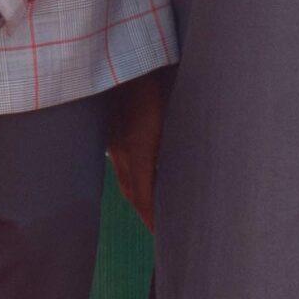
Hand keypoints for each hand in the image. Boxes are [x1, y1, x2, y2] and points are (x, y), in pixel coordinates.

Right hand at [107, 69, 168, 230]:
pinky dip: (132, 180)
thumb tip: (186, 176)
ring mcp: (114, 142)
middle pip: (131, 193)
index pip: (143, 197)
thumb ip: (175, 150)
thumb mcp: (171, 121)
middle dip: (144, 214)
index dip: (152, 219)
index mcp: (137, 151)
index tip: (164, 236)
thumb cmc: (155, 89)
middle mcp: (121, 151)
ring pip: (125, 179)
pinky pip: (122, 165)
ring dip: (138, 198)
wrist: (126, 62)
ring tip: (152, 211)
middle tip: (159, 231)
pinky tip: (142, 179)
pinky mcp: (112, 133)